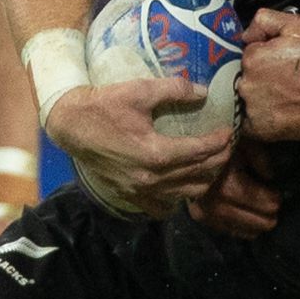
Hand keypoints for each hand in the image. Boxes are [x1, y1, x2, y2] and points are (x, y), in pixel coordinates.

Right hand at [45, 77, 230, 214]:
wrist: (70, 125)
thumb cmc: (104, 106)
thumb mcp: (140, 90)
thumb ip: (174, 90)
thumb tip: (203, 92)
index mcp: (155, 153)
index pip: (199, 152)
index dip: (219, 142)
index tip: (228, 133)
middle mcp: (150, 178)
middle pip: (198, 175)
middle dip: (218, 160)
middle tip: (225, 146)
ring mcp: (139, 191)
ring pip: (185, 194)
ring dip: (203, 180)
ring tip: (208, 164)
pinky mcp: (129, 196)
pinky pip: (162, 208)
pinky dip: (177, 198)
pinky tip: (181, 184)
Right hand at [191, 140, 287, 238]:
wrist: (183, 152)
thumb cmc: (218, 144)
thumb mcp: (243, 143)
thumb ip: (261, 159)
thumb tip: (270, 178)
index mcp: (228, 185)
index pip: (262, 202)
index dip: (273, 199)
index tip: (277, 195)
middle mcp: (216, 204)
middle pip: (254, 221)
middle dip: (268, 216)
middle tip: (274, 210)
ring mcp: (206, 213)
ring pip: (242, 230)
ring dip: (256, 225)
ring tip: (264, 217)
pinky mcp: (200, 218)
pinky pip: (227, 231)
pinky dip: (240, 228)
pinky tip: (248, 222)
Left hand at [236, 8, 299, 140]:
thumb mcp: (299, 26)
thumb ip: (265, 20)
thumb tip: (247, 35)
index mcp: (252, 58)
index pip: (249, 54)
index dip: (265, 56)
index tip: (279, 62)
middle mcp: (246, 83)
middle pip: (246, 77)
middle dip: (261, 77)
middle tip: (284, 80)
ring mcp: (251, 107)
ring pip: (247, 99)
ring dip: (260, 97)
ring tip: (282, 97)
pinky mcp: (258, 128)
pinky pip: (249, 122)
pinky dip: (259, 118)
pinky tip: (276, 112)